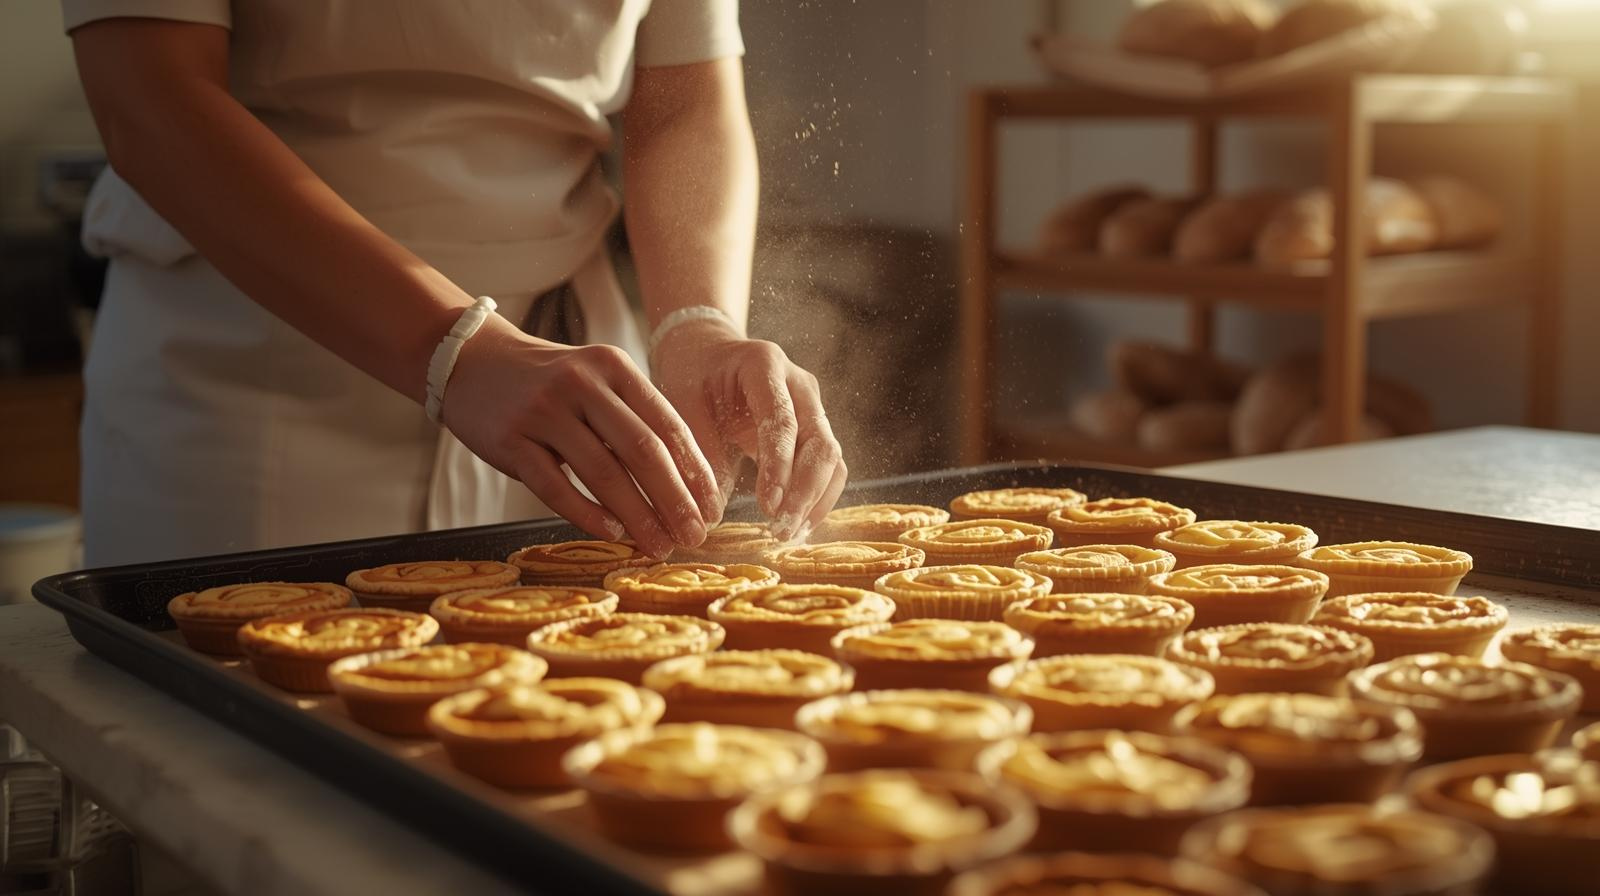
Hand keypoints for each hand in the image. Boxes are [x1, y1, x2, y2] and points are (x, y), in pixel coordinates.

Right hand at [442, 315, 719, 556]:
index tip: (712, 510)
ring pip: (603, 472)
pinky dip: (587, 513)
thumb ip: (634, 420)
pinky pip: (555, 486)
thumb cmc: (549, 384)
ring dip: (637, 516)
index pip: (668, 425)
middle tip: (694, 536)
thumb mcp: (597, 383)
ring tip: (659, 545)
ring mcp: (543, 410)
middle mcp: (582, 384)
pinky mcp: (509, 439)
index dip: (695, 472)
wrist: (471, 362)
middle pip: (642, 450)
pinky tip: (612, 533)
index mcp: (614, 368)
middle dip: (674, 500)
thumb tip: (685, 485)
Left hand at [650, 319, 847, 540]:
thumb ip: (699, 455)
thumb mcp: (682, 407)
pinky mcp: (814, 431)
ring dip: (815, 501)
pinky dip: (816, 500)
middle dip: (805, 492)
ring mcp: (813, 407)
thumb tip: (712, 515)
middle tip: (781, 530)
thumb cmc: (691, 377)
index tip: (768, 506)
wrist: (706, 355)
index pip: (782, 420)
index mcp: (764, 365)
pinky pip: (828, 469)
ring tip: (788, 535)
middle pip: (820, 442)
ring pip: (832, 460)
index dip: (779, 466)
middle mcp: (799, 384)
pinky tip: (796, 526)